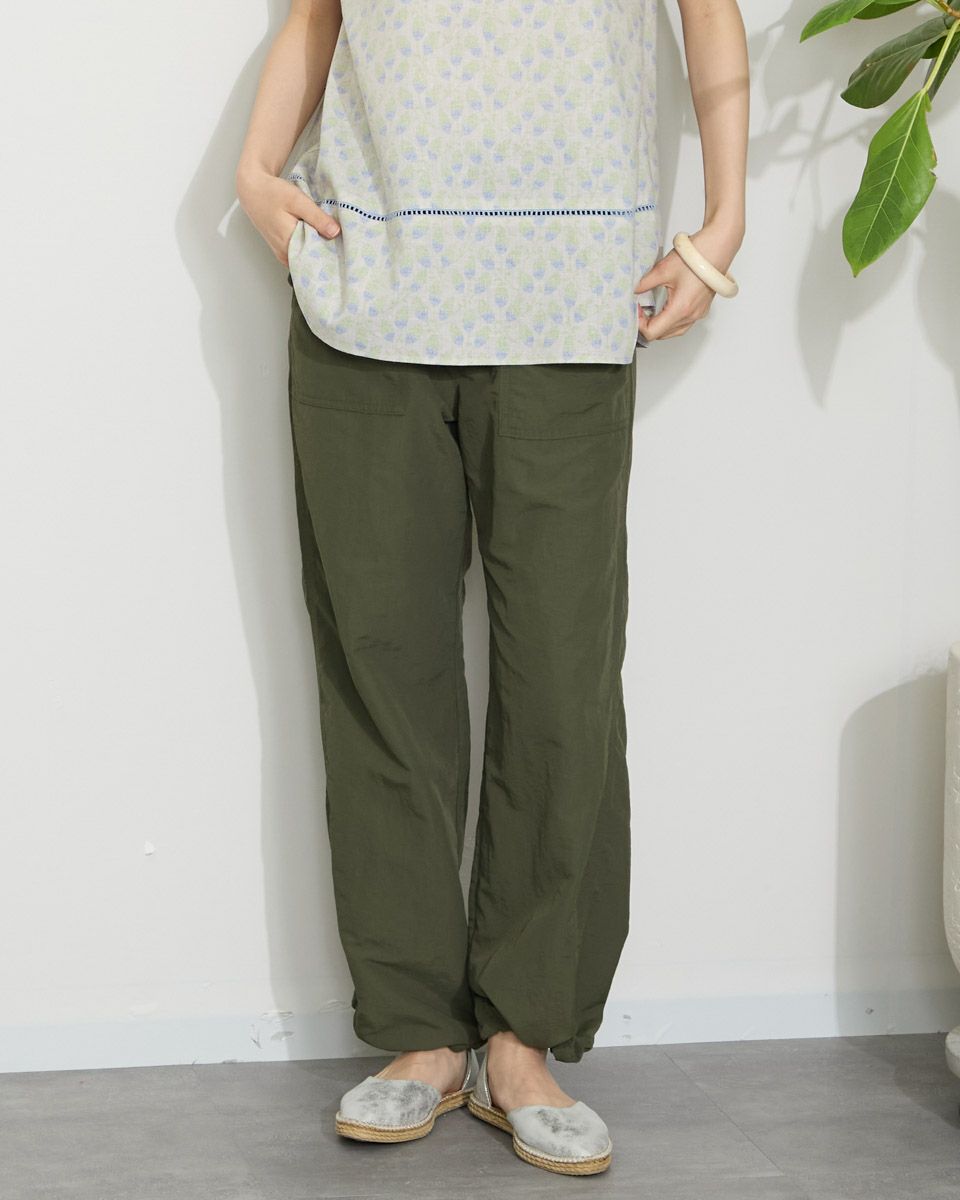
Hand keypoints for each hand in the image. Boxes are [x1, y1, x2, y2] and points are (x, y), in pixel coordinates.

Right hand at [236, 167, 340, 266]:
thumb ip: (317, 217)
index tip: (343, 243)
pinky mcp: (282, 250)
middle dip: (326, 249)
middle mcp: (285, 255)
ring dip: (317, 247)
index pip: (316, 257)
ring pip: (306, 256)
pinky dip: (309, 245)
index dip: (331, 250)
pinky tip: (316, 235)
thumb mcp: (298, 201)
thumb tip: (336, 232)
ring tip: (328, 235)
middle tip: (340, 238)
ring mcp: (282, 254)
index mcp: (289, 244)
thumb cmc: (272, 193)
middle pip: (312, 259)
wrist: (252, 190)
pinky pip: (300, 253)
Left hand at [635, 219, 741, 341]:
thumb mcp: (663, 269)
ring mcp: (698, 314)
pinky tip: (664, 308)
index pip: (652, 332)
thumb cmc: (697, 256)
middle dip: (647, 325)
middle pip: (662, 335)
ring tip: (650, 310)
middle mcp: (691, 316)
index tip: (635, 310)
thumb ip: (645, 283)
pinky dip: (670, 320)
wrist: (718, 247)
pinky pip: (683, 324)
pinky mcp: (702, 309)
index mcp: (680, 309)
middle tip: (639, 310)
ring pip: (673, 332)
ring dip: (659, 324)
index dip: (639, 324)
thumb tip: (634, 291)